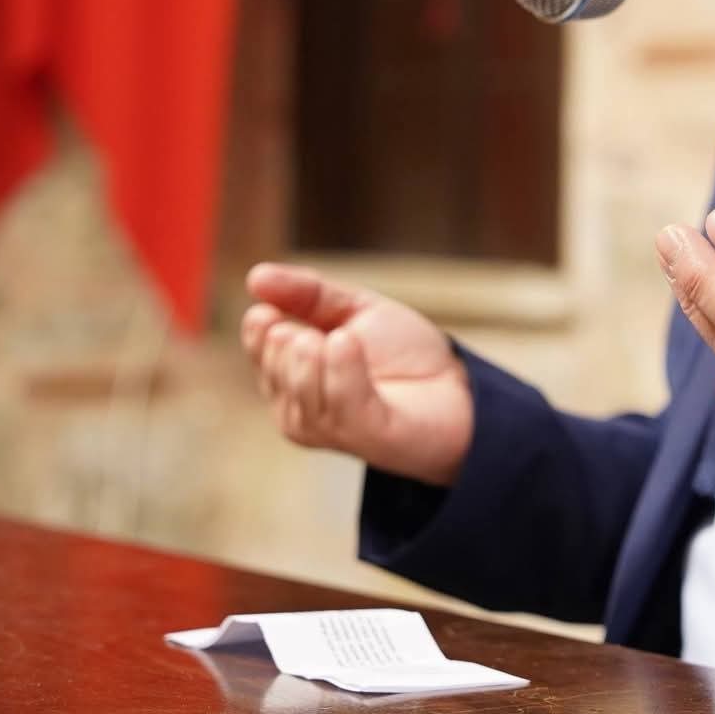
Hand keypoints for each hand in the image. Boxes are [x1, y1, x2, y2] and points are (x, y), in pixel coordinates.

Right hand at [242, 263, 473, 486]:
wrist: (459, 387)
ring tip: (335, 336)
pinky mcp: (367, 437)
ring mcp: (332, 429)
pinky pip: (343, 406)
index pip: (259, 348)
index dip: (261, 328)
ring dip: (310, 360)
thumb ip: (308, 294)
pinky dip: (341, 371)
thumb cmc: (404, 353)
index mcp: (293, 372)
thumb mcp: (355, 309)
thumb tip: (255, 276)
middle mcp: (302, 406)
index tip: (271, 310)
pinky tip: (345, 342)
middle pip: (276, 371)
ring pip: (302, 392)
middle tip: (310, 330)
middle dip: (285, 345)